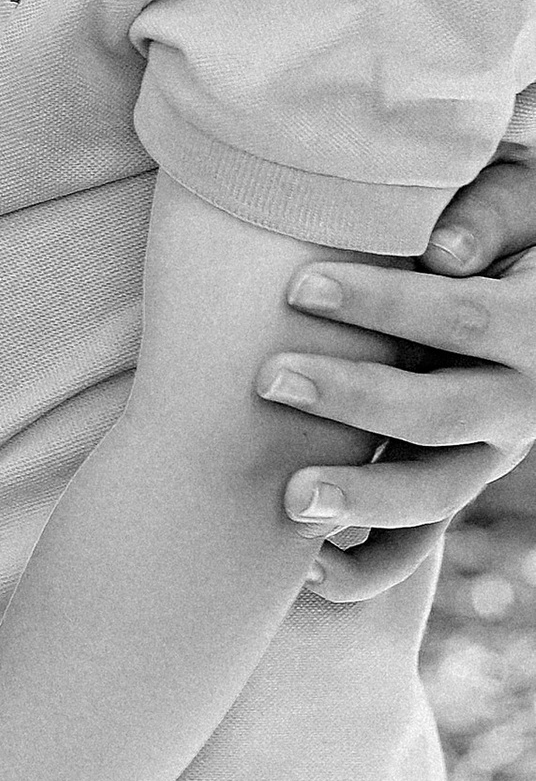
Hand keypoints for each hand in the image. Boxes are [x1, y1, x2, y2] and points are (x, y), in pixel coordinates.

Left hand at [259, 155, 535, 602]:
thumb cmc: (511, 232)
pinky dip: (366, 568)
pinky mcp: (453, 487)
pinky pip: (419, 549)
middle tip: (271, 379)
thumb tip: (442, 251)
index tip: (299, 286)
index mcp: (533, 328)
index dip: (383, 304)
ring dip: (363, 501)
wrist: (535, 300)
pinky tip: (305, 571)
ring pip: (435, 497)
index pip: (460, 318)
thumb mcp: (522, 210)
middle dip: (355, 399)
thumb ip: (490, 219)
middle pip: (441, 414)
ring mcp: (487, 457)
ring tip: (291, 501)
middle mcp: (520, 405)